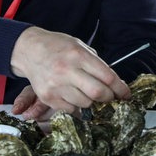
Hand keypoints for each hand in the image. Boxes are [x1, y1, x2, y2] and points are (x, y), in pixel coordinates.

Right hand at [9, 26, 130, 114]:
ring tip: (89, 94)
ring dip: (93, 102)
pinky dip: (78, 107)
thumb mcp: (79, 46)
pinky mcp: (48, 97)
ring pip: (86, 103)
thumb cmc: (57, 47)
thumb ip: (96, 63)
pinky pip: (71, 109)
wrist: (29, 50)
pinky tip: (76, 97)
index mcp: (78, 55)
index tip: (126, 94)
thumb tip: (113, 82)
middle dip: (109, 98)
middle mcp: (67, 71)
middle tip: (111, 97)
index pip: (107, 77)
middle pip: (98, 93)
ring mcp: (56, 86)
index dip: (121, 88)